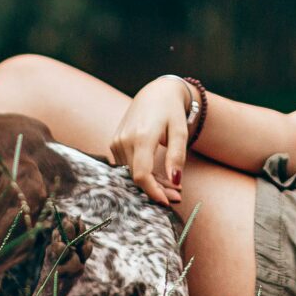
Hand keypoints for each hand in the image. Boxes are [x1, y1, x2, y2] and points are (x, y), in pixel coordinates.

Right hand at [107, 76, 194, 207]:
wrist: (155, 93)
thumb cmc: (171, 111)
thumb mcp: (180, 131)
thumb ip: (177, 156)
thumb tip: (175, 181)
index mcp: (142, 136)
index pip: (142, 174)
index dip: (153, 192)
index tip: (168, 202)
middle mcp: (124, 140)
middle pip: (138, 177)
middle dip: (157, 190)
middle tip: (177, 195)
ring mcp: (117, 142)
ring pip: (132, 173)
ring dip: (151, 183)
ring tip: (171, 184)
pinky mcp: (115, 143)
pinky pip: (128, 166)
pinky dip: (143, 173)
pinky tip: (158, 176)